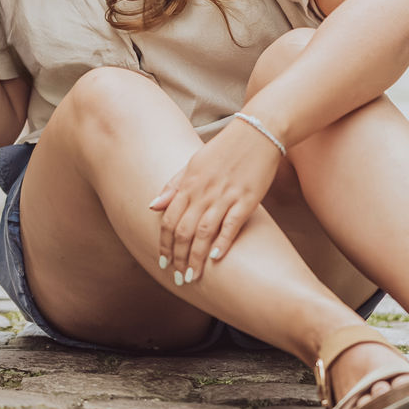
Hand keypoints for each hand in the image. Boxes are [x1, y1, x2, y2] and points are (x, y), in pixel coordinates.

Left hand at [147, 117, 283, 287]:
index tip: (163, 262)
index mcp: (188, 183)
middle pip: (183, 230)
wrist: (257, 132)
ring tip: (192, 276)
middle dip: (178, 257)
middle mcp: (203, 192)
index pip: (169, 219)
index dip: (164, 244)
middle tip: (177, 277)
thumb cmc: (224, 149)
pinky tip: (215, 258)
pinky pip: (231, 225)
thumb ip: (173, 185)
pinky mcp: (247, 199)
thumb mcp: (193, 163)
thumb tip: (151, 206)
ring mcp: (225, 196)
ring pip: (203, 232)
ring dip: (196, 257)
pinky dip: (223, 242)